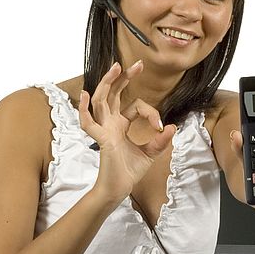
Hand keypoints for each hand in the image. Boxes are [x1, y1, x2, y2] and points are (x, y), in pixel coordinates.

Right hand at [78, 60, 174, 205]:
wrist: (120, 189)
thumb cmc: (129, 171)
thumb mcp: (150, 153)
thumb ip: (161, 141)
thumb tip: (172, 127)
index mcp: (120, 124)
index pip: (134, 106)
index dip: (150, 113)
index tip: (159, 125)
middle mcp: (110, 123)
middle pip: (112, 93)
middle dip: (123, 78)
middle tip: (138, 64)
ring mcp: (103, 129)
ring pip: (100, 100)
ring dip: (107, 83)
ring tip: (116, 68)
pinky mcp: (101, 139)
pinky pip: (88, 123)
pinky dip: (83, 109)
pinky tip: (85, 95)